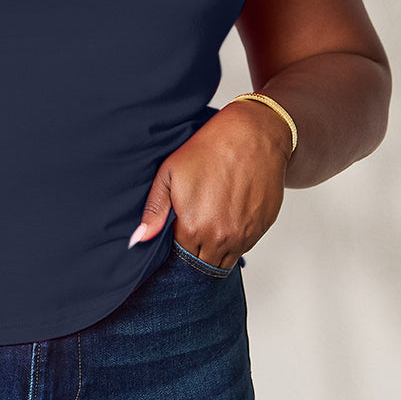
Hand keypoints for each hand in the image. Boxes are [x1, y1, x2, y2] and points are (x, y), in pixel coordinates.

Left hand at [130, 101, 292, 270]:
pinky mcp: (262, 228)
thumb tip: (138, 239)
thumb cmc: (209, 149)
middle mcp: (221, 238)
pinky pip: (245, 247)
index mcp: (194, 228)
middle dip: (194, 255)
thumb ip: (154, 211)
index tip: (175, 237)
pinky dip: (234, 240)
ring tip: (209, 224)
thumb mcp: (169, 174)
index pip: (180, 258)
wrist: (253, 135)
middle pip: (202, 264)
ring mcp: (245, 235)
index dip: (175, 250)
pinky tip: (227, 217)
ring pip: (225, 260)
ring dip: (215, 251)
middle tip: (190, 233)